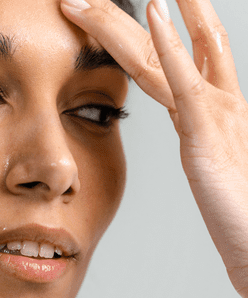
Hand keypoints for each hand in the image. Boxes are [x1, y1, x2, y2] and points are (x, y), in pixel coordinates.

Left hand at [61, 0, 247, 297]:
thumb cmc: (239, 209)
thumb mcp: (212, 160)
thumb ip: (197, 135)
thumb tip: (185, 121)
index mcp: (215, 108)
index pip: (176, 57)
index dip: (152, 29)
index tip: (128, 8)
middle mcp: (216, 100)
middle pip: (165, 46)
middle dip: (128, 17)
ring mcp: (215, 111)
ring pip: (163, 55)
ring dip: (134, 18)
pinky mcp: (208, 131)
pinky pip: (184, 80)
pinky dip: (169, 45)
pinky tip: (155, 10)